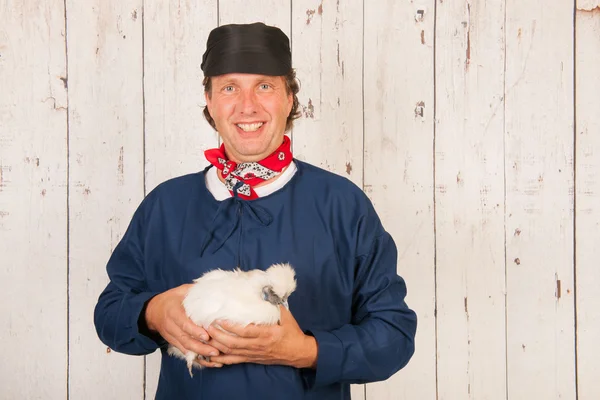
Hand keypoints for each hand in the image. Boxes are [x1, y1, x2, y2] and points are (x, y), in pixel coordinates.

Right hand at [145, 284, 220, 364]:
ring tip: (214, 356)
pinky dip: (194, 357)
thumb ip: (195, 290)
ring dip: (200, 353)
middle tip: (215, 351)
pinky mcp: (173, 342)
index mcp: (173, 311)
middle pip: (185, 339)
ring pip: (185, 347)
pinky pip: (183, 351)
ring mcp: (171, 335)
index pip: (184, 323)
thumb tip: (213, 286)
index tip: (206, 335)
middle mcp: (171, 325)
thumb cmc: (171, 299)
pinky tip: (206, 361)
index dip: (194, 330)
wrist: (153, 311)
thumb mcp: (181, 290)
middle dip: (201, 346)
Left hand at [203, 306, 317, 368]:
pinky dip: (221, 359)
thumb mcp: (286, 315)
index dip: (230, 327)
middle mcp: (257, 345)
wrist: (297, 352)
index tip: (219, 318)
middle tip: (206, 325)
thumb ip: (274, 302)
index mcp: (266, 334)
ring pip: (230, 352)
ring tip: (205, 336)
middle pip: (233, 343)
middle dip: (217, 335)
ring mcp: (253, 354)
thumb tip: (264, 288)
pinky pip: (233, 361)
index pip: (245, 331)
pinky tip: (210, 355)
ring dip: (216, 345)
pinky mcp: (250, 359)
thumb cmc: (291, 332)